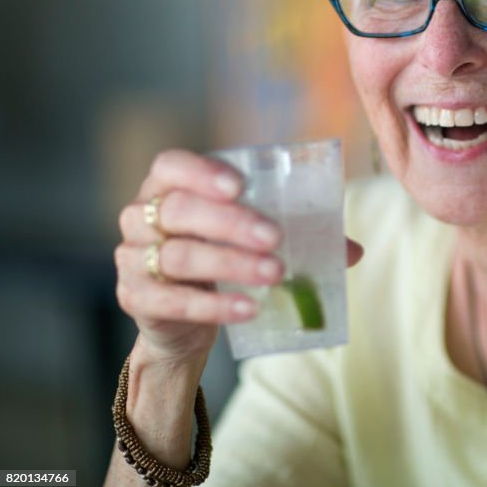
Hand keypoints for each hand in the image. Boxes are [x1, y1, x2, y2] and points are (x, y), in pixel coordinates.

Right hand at [115, 149, 362, 365]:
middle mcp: (141, 215)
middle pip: (181, 211)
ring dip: (231, 264)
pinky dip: (214, 305)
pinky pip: (173, 300)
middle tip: (275, 238)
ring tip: (275, 274)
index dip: (202, 172)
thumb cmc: (221, 261)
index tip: (240, 186)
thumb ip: (300, 236)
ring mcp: (132, 256)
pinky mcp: (135, 297)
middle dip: (232, 223)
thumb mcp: (251, 241)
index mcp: (168, 186)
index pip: (172, 165)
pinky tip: (249, 308)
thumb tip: (354, 250)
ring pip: (179, 255)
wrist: (182, 321)